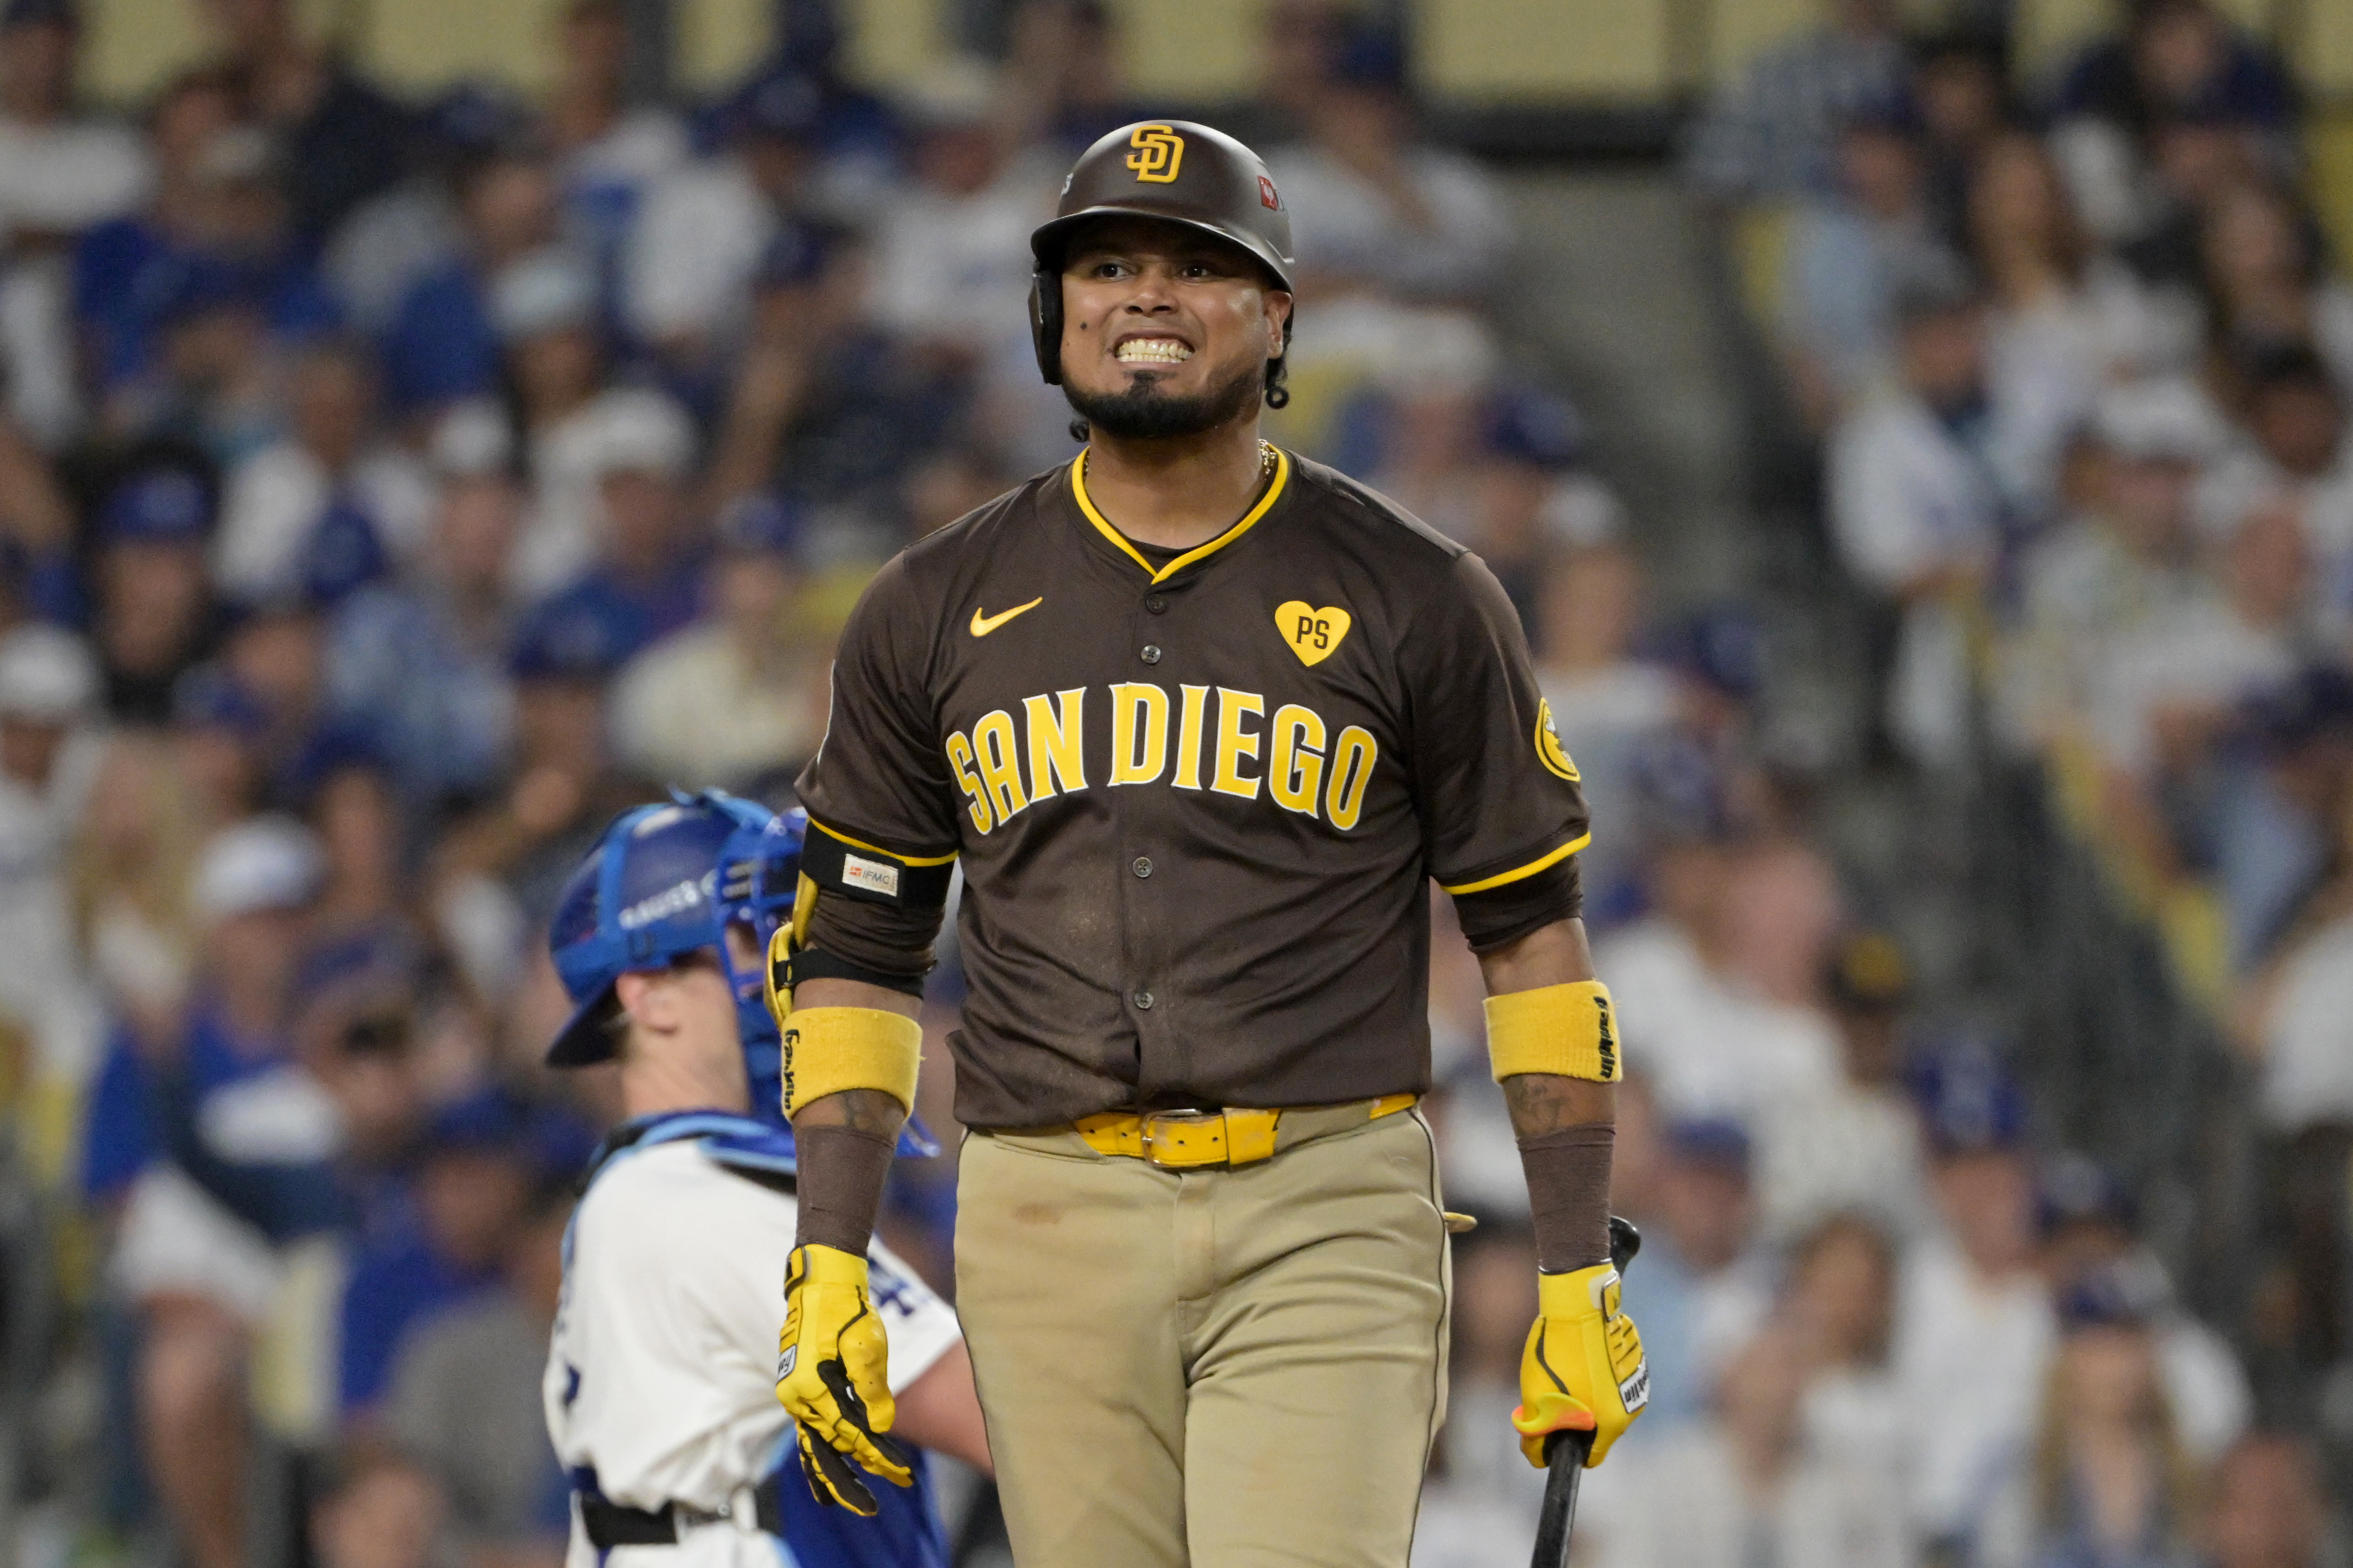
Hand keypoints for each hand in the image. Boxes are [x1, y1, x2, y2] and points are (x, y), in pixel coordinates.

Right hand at [776, 1244, 913, 1512]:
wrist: (822, 1285)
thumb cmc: (847, 1311)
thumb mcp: (865, 1345)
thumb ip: (871, 1387)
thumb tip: (879, 1427)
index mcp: (811, 1387)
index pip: (849, 1432)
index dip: (875, 1455)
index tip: (899, 1473)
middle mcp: (797, 1397)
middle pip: (829, 1447)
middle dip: (856, 1475)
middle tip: (882, 1498)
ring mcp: (796, 1396)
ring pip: (815, 1446)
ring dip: (836, 1474)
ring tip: (855, 1501)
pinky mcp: (802, 1393)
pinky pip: (810, 1433)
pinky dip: (820, 1456)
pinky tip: (830, 1477)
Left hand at [1511, 1262, 1647, 1468]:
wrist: (1579, 1304)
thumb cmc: (1557, 1351)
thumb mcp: (1534, 1397)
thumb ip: (1536, 1433)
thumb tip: (1536, 1455)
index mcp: (1610, 1423)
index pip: (1591, 1457)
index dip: (1567, 1452)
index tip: (1551, 1438)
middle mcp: (1630, 1409)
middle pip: (1598, 1431)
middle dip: (1574, 1421)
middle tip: (1552, 1397)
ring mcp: (1637, 1384)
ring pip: (1605, 1405)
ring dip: (1586, 1397)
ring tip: (1566, 1372)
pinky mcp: (1635, 1363)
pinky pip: (1613, 1382)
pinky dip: (1597, 1378)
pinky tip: (1581, 1358)